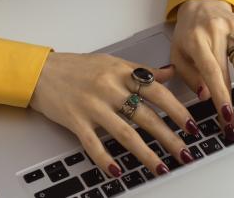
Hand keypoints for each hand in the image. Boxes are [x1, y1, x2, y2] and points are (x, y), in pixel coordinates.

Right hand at [30, 52, 198, 176]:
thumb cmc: (77, 67)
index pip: (157, 92)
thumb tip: (169, 74)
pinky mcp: (75, 121)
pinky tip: (118, 172)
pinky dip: (106, 160)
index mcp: (121, 73)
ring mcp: (92, 106)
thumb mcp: (112, 62)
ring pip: (125, 134)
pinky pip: (93, 144)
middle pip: (146, 117)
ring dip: (146, 154)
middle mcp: (109, 89)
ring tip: (161, 167)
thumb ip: (141, 71)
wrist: (41, 71)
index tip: (192, 125)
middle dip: (169, 138)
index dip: (177, 110)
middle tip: (186, 153)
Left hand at [171, 0, 233, 139]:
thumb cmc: (187, 34)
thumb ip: (189, 75)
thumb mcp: (177, 53)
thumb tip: (206, 96)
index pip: (211, 70)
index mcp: (197, 39)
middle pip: (232, 70)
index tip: (225, 116)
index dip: (220, 94)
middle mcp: (218, 32)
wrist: (200, 3)